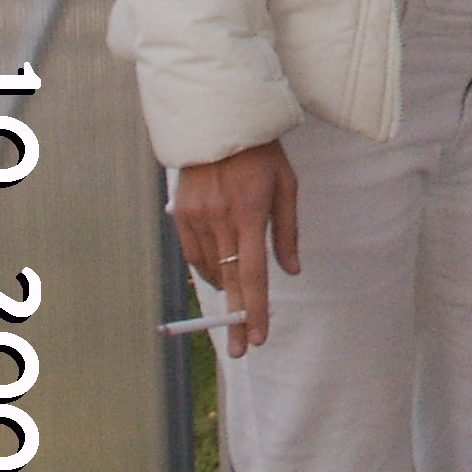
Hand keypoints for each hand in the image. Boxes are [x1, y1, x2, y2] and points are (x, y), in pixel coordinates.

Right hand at [171, 142, 298, 357]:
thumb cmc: (262, 152)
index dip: (255, 308)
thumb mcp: (286, 184)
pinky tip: (219, 273)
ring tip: (238, 296)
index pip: (252, 273)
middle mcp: (220, 219)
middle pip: (228, 281)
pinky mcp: (180, 213)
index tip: (258, 336)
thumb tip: (291, 271)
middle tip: (240, 351)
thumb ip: (287, 230)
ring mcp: (196, 216)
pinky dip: (207, 268)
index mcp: (249, 212)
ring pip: (210, 269)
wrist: (219, 120)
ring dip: (224, 288)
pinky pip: (193, 254)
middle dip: (235, 319)